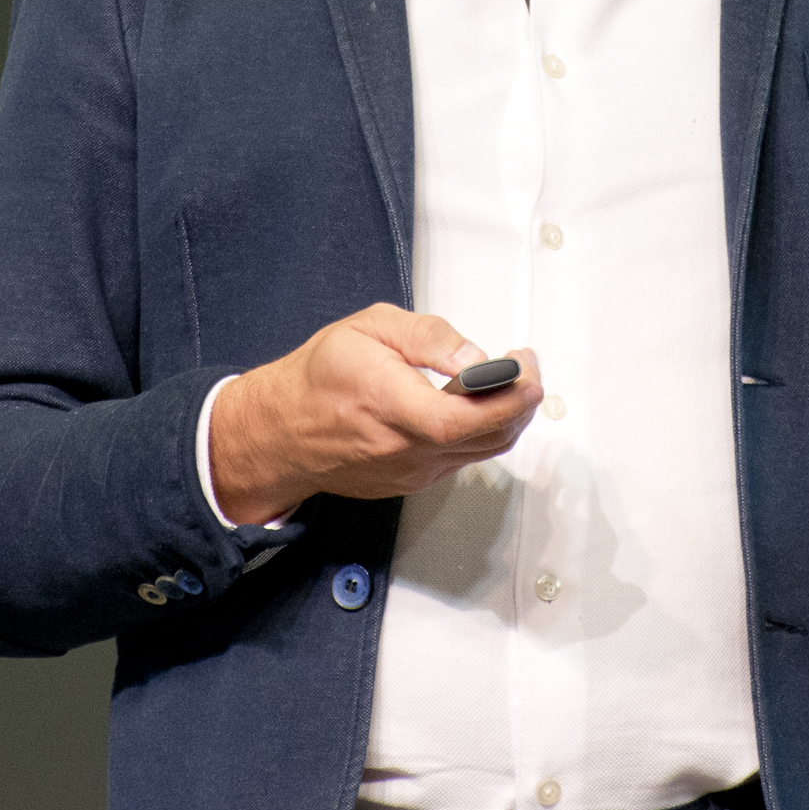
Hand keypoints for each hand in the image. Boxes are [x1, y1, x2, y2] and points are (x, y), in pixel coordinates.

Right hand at [210, 303, 541, 525]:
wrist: (282, 432)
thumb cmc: (318, 378)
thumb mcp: (368, 329)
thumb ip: (426, 337)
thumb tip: (473, 354)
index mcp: (390, 406)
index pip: (464, 418)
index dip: (508, 397)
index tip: (526, 368)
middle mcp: (404, 449)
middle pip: (488, 437)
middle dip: (521, 400)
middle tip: (525, 366)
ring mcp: (412, 471)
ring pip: (482, 450)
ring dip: (507, 416)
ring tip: (508, 380)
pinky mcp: (413, 480)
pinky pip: (463, 459)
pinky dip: (482, 431)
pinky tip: (476, 404)